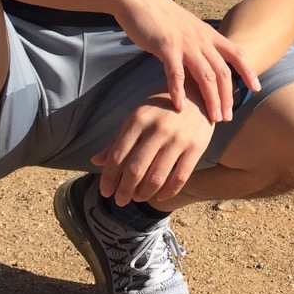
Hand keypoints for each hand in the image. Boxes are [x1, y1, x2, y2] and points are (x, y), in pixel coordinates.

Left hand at [91, 91, 213, 205]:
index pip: (117, 156)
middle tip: (120, 200)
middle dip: (124, 191)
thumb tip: (95, 161)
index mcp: (138, 119)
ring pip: (156, 178)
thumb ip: (117, 139)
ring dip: (143, 194)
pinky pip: (180, 178)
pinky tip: (160, 196)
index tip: (106, 191)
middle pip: (135, 170)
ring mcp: (178, 139)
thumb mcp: (138, 116)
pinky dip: (168, 192)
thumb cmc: (162, 107)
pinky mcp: (196, 147)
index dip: (108, 178)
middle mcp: (157, 129)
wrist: (198, 93)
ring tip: (138, 198)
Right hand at [114, 0, 259, 118]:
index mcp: (209, 34)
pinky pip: (176, 73)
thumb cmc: (163, 17)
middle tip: (227, 117)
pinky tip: (180, 108)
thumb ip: (200, 44)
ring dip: (211, 99)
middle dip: (227, 96)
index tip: (256, 89)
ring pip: (205, 75)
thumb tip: (207, 62)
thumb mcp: (189, 29)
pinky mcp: (166, 46)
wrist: (140, 0)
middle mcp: (202, 39)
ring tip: (213, 118)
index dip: (248, 71)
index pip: (237, 53)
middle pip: (222, 71)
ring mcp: (185, 43)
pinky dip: (179, 91)